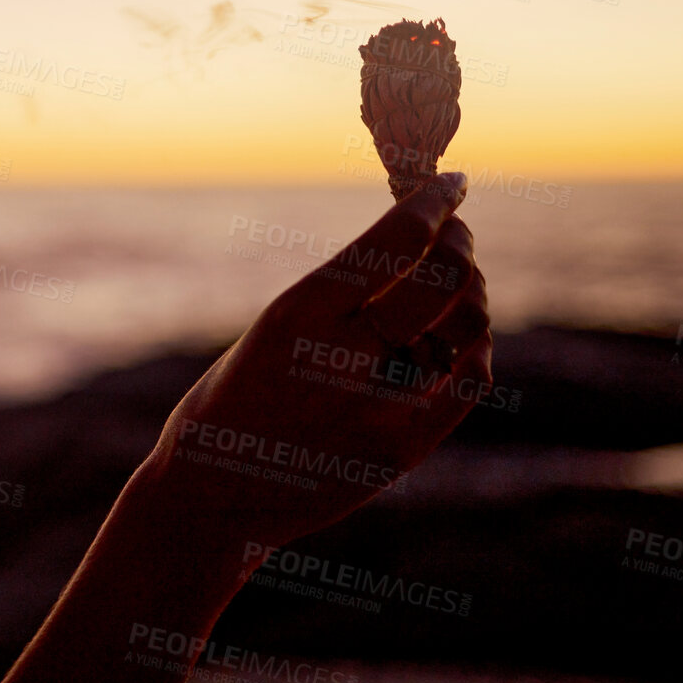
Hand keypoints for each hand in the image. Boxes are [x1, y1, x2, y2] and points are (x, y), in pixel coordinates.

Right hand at [160, 173, 490, 547]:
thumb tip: (422, 252)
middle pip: (443, 276)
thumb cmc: (232, 402)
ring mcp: (379, 408)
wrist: (208, 499)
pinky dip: (474, 348)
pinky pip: (469, 381)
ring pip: (466, 325)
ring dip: (471, 293)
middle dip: (459, 242)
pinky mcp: (403, 449)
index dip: (435, 204)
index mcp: (296, 314)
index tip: (453, 183)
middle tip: (457, 232)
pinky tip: (462, 337)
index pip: (394, 240)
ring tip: (459, 283)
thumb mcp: (270, 331)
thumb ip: (341, 300)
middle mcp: (341, 357)